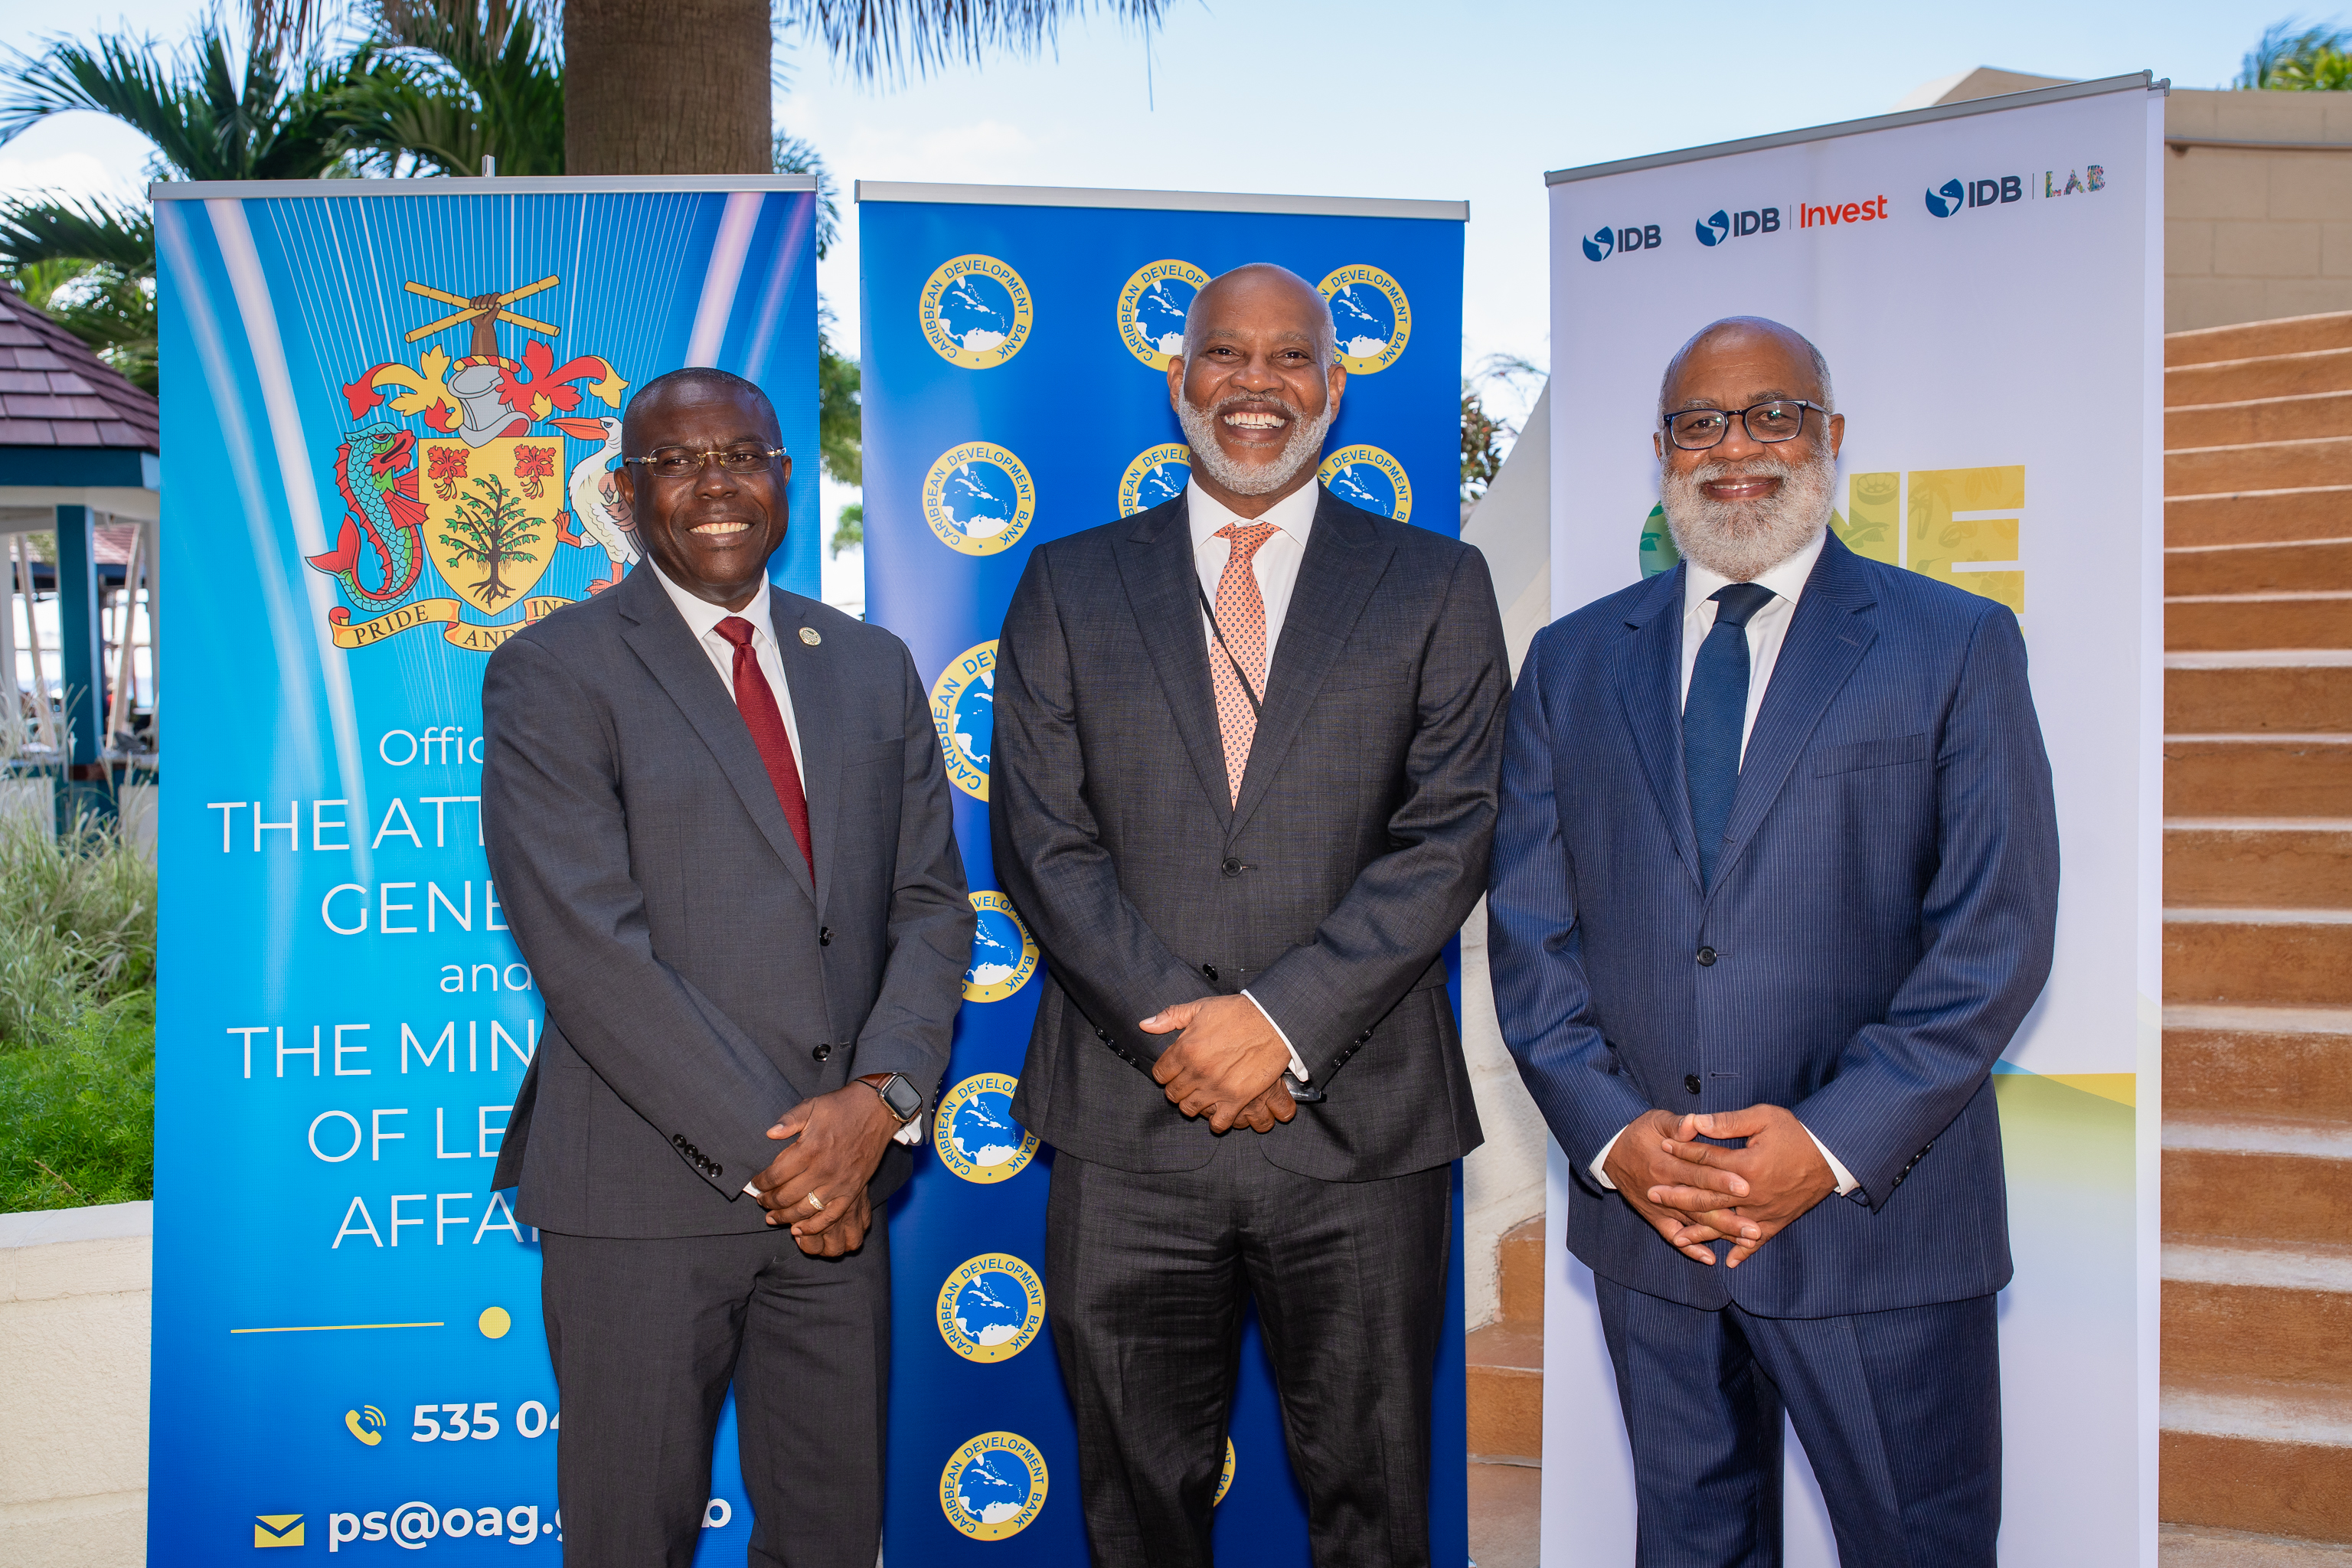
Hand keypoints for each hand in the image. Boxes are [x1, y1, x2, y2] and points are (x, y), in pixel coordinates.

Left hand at [749, 1083, 897, 1243]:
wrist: (877, 1110)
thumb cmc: (842, 1107)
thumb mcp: (812, 1106)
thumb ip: (788, 1120)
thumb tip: (769, 1133)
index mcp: (809, 1149)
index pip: (776, 1175)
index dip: (761, 1183)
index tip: (755, 1184)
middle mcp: (823, 1170)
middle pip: (786, 1196)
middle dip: (768, 1202)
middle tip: (761, 1201)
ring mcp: (839, 1183)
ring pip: (804, 1210)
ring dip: (784, 1217)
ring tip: (772, 1217)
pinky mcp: (852, 1191)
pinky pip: (830, 1216)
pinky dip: (813, 1227)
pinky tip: (799, 1229)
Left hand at [1141, 995, 1291, 1132]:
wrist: (1273, 1021)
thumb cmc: (1237, 1012)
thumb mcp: (1200, 1007)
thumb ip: (1170, 1017)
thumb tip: (1145, 1025)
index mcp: (1185, 1049)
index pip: (1160, 1073)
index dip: (1165, 1073)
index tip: (1173, 1071)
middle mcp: (1197, 1071)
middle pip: (1173, 1094)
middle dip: (1177, 1089)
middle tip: (1188, 1083)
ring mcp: (1216, 1088)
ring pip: (1190, 1110)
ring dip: (1192, 1105)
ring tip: (1201, 1096)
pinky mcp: (1237, 1099)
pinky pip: (1218, 1123)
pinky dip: (1216, 1121)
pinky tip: (1219, 1110)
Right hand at [1602, 1109, 1757, 1264]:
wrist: (1611, 1150)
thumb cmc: (1639, 1132)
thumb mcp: (1656, 1121)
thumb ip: (1677, 1125)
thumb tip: (1694, 1122)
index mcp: (1665, 1163)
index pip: (1697, 1174)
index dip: (1721, 1181)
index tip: (1745, 1187)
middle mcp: (1664, 1188)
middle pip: (1700, 1205)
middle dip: (1729, 1216)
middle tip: (1755, 1227)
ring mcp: (1659, 1206)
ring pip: (1692, 1223)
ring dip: (1720, 1233)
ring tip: (1746, 1240)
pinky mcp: (1655, 1216)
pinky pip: (1672, 1235)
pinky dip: (1690, 1248)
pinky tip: (1710, 1258)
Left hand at [1653, 1104, 1836, 1267]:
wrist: (1832, 1156)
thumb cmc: (1797, 1133)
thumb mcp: (1764, 1118)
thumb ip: (1728, 1122)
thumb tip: (1696, 1122)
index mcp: (1746, 1167)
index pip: (1706, 1160)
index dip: (1683, 1152)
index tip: (1663, 1147)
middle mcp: (1751, 1194)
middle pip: (1707, 1197)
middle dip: (1677, 1196)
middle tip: (1652, 1194)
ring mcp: (1764, 1211)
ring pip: (1726, 1225)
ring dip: (1700, 1231)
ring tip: (1676, 1237)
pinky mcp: (1778, 1221)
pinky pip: (1757, 1241)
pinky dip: (1742, 1251)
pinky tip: (1726, 1261)